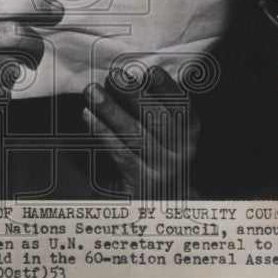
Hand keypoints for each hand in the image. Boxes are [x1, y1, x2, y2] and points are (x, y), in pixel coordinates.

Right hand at [0, 0, 63, 91]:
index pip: (1, 3)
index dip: (35, 5)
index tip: (56, 10)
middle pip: (14, 34)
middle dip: (34, 43)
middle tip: (37, 51)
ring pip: (12, 64)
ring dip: (16, 69)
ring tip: (3, 70)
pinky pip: (4, 91)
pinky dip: (4, 89)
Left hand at [82, 66, 198, 199]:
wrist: (154, 208)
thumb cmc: (154, 161)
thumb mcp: (165, 137)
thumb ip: (155, 110)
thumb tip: (130, 77)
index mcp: (189, 135)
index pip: (182, 107)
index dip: (167, 88)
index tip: (150, 70)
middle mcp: (181, 153)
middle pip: (156, 118)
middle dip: (134, 94)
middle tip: (115, 75)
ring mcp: (162, 170)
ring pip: (135, 134)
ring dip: (111, 110)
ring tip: (93, 91)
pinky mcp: (141, 183)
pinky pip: (120, 153)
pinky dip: (103, 132)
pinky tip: (89, 116)